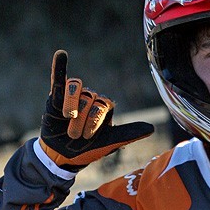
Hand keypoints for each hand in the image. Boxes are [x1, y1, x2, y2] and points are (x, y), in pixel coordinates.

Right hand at [39, 50, 153, 170]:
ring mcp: (75, 95)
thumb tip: (151, 128)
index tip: (88, 137)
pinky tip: (61, 55)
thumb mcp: (108, 143)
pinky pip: (60, 78)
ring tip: (67, 119)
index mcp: (105, 107)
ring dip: (70, 106)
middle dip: (81, 120)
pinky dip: (59, 67)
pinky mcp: (57, 95)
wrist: (62, 155)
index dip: (94, 120)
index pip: (103, 104)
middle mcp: (91, 98)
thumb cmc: (87, 149)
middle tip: (75, 136)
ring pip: (75, 88)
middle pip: (89, 98)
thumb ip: (128, 134)